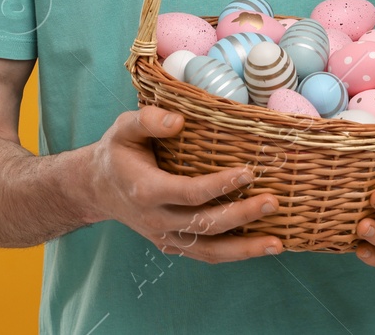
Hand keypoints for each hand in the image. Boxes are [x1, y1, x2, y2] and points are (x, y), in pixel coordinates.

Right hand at [85, 104, 282, 262]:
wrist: (97, 188)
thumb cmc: (117, 153)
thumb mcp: (123, 128)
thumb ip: (148, 119)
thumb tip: (178, 121)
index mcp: (146, 190)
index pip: (189, 192)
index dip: (220, 185)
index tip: (248, 172)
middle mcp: (156, 220)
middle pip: (205, 224)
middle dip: (242, 216)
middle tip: (273, 202)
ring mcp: (165, 237)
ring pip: (209, 251)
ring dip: (244, 249)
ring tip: (277, 243)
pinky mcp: (173, 245)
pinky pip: (205, 254)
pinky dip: (234, 254)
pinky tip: (260, 248)